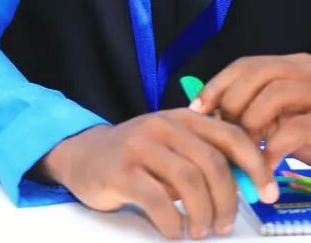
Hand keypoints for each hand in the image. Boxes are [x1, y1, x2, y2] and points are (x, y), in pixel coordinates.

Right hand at [42, 113, 276, 238]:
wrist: (82, 155)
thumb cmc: (136, 158)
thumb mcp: (171, 147)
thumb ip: (203, 156)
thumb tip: (246, 182)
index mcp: (180, 118)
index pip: (230, 135)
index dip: (255, 165)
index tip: (267, 193)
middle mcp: (160, 125)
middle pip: (212, 163)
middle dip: (227, 201)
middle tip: (223, 225)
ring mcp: (138, 145)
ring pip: (189, 181)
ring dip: (202, 215)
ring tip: (198, 230)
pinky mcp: (120, 170)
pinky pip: (158, 201)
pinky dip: (173, 223)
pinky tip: (172, 231)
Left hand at [198, 54, 310, 164]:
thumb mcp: (284, 122)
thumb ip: (256, 112)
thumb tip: (214, 115)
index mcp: (295, 67)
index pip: (246, 64)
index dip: (218, 85)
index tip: (198, 108)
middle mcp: (310, 70)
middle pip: (256, 72)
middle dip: (234, 102)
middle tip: (228, 133)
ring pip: (275, 93)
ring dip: (254, 122)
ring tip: (249, 148)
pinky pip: (296, 127)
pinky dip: (274, 147)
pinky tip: (266, 164)